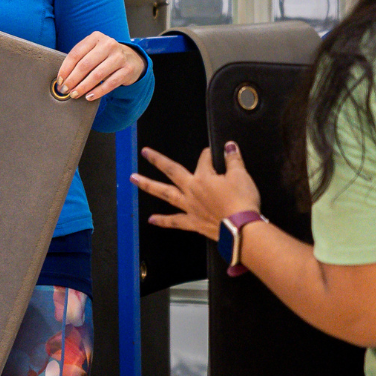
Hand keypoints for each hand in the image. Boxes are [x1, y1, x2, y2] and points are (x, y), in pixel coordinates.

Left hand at [57, 33, 145, 101]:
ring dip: (83, 87)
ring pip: (97, 75)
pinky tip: (89, 97)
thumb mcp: (93, 50)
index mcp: (96, 37)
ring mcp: (119, 57)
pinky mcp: (127, 69)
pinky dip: (98, 92)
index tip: (60, 80)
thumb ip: (80, 59)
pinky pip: (110, 83)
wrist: (132, 58)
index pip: (76, 53)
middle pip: (85, 65)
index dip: (65, 68)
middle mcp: (108, 44)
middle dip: (73, 79)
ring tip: (75, 94)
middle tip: (65, 90)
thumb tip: (62, 78)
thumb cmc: (105, 56)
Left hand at [129, 141, 261, 241]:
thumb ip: (233, 159)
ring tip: (134, 179)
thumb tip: (229, 146)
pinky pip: (173, 221)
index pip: (204, 159)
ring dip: (147, 185)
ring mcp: (190, 207)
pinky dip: (162, 221)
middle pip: (171, 171)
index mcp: (204, 178)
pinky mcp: (193, 223)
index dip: (209, 154)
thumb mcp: (241, 176)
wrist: (241, 228)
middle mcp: (192, 190)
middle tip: (145, 152)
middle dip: (158, 160)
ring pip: (164, 193)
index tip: (214, 152)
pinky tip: (152, 220)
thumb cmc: (241, 203)